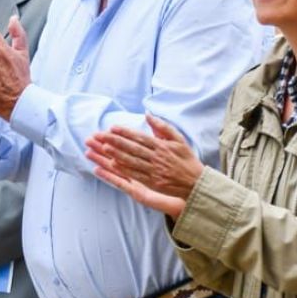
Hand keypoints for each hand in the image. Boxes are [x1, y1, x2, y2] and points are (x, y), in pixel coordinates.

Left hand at [85, 114, 200, 218]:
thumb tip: (148, 114)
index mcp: (162, 146)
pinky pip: (136, 175)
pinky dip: (124, 169)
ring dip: (117, 154)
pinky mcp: (153, 182)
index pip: (140, 137)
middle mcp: (157, 158)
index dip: (125, 133)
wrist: (196, 183)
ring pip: (132, 161)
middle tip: (101, 136)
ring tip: (103, 148)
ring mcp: (154, 171)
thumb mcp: (179, 139)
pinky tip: (113, 164)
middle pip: (133, 148)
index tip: (112, 128)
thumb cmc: (187, 159)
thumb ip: (162, 127)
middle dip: (116, 141)